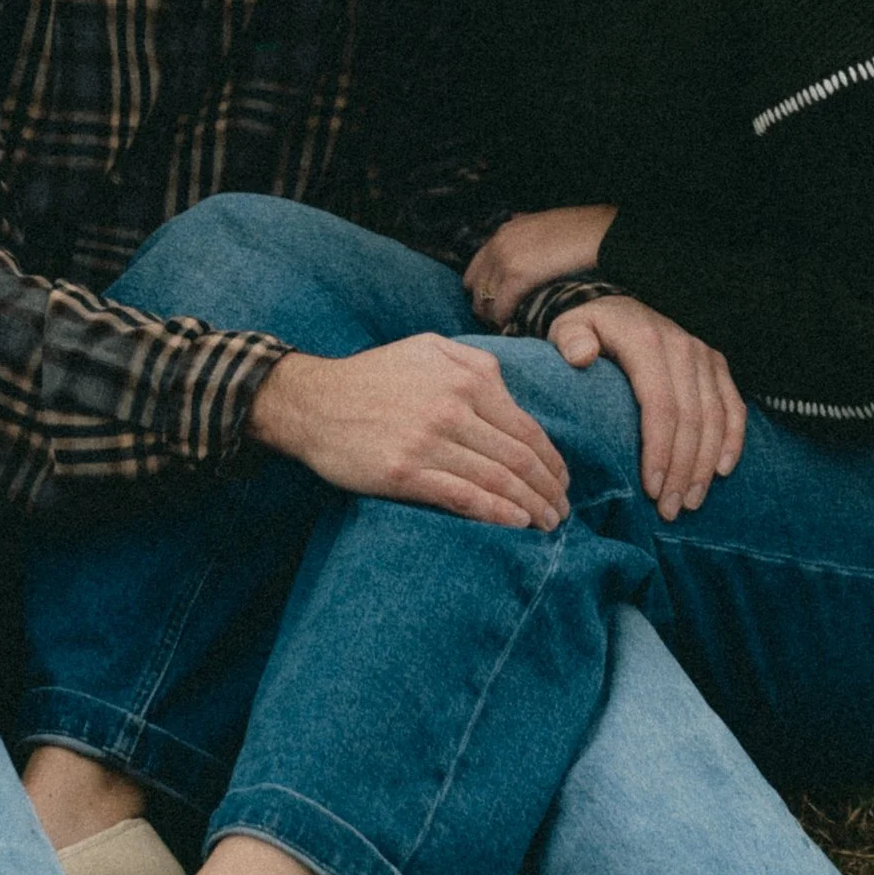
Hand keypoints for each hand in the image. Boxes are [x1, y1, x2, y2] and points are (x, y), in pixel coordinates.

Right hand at [247, 336, 570, 529]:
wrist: (311, 403)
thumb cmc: (372, 378)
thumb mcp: (427, 350)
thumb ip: (475, 364)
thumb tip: (512, 396)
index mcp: (465, 378)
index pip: (526, 429)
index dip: (552, 462)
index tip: (562, 482)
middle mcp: (453, 407)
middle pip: (519, 458)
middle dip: (549, 490)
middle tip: (562, 512)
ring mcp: (428, 441)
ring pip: (497, 480)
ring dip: (530, 507)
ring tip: (546, 525)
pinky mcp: (404, 472)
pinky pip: (463, 497)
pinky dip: (496, 513)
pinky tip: (515, 524)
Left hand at [463, 205, 617, 327]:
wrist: (606, 233)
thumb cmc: (587, 234)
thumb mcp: (550, 227)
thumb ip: (531, 236)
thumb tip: (522, 238)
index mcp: (505, 232)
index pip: (475, 271)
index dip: (486, 292)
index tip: (499, 306)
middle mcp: (499, 243)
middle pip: (474, 288)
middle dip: (487, 306)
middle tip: (505, 322)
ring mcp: (505, 258)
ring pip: (484, 302)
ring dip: (496, 318)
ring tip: (513, 329)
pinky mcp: (517, 274)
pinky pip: (500, 309)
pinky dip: (507, 322)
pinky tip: (519, 329)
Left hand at [548, 295, 743, 521]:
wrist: (615, 307)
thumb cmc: (588, 329)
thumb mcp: (568, 327)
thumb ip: (570, 340)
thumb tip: (581, 357)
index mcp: (646, 341)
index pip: (661, 405)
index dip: (660, 451)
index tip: (652, 489)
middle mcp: (682, 347)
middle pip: (692, 419)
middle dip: (683, 470)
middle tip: (670, 510)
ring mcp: (703, 356)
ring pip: (716, 418)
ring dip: (705, 465)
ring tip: (690, 501)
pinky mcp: (716, 365)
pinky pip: (734, 406)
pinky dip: (732, 440)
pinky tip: (722, 471)